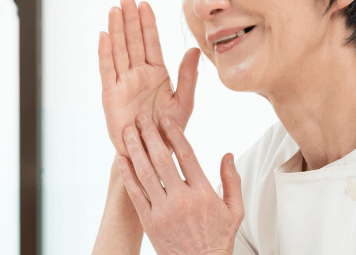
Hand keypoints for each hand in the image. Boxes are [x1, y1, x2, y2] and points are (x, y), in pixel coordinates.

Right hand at [98, 0, 200, 158]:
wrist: (152, 154)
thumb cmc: (168, 131)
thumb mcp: (184, 101)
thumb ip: (188, 76)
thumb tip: (194, 49)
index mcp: (156, 73)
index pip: (151, 43)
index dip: (148, 24)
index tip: (145, 4)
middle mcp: (138, 74)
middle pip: (133, 41)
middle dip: (130, 19)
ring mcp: (123, 83)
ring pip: (119, 50)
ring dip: (116, 30)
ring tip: (115, 8)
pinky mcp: (110, 95)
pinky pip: (107, 70)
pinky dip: (105, 53)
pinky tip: (103, 35)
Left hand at [117, 113, 244, 254]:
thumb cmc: (218, 238)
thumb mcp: (234, 210)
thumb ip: (232, 181)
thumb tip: (228, 155)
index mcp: (202, 193)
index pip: (186, 155)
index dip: (174, 134)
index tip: (165, 120)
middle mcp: (181, 200)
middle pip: (162, 159)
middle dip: (149, 135)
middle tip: (141, 118)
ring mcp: (162, 211)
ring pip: (145, 173)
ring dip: (135, 149)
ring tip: (128, 132)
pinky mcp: (149, 222)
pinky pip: (135, 194)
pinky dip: (127, 175)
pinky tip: (122, 159)